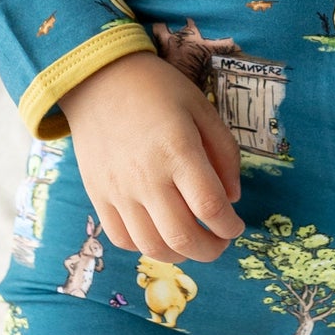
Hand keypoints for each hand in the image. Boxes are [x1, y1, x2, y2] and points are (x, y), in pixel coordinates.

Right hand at [57, 52, 244, 264]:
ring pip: (152, 246)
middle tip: (220, 243)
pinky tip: (159, 233)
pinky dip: (146, 246)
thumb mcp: (201, 109)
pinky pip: (121, 238)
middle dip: (210, 250)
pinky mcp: (98, 195)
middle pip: (182, 237)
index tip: (236, 226)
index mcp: (177, 150)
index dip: (230, 226)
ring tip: (192, 241)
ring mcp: (118, 190)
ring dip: (180, 255)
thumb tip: (232, 199)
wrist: (98, 79)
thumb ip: (224, 153)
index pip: (210, 206)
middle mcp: (146, 176)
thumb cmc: (157, 90)